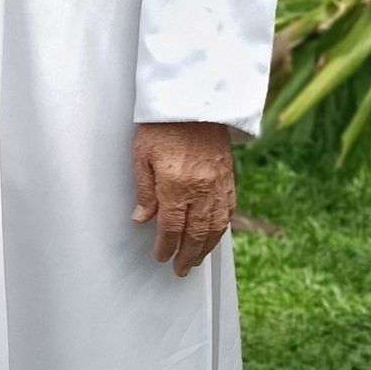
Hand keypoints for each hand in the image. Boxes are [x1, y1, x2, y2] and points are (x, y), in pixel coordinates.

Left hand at [133, 122, 236, 276]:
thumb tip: (143, 218)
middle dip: (187, 255)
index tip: (161, 256)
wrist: (195, 100)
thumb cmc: (164, 124)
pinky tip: (214, 236)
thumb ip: (144, 190)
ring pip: (215, 226)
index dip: (166, 246)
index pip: (172, 228)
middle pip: (196, 233)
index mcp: (176, 185)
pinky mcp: (229, 177)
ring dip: (206, 247)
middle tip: (180, 269)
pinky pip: (228, 210)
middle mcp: (201, 189)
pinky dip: (221, 228)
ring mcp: (219, 184)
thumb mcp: (141, 155)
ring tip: (197, 260)